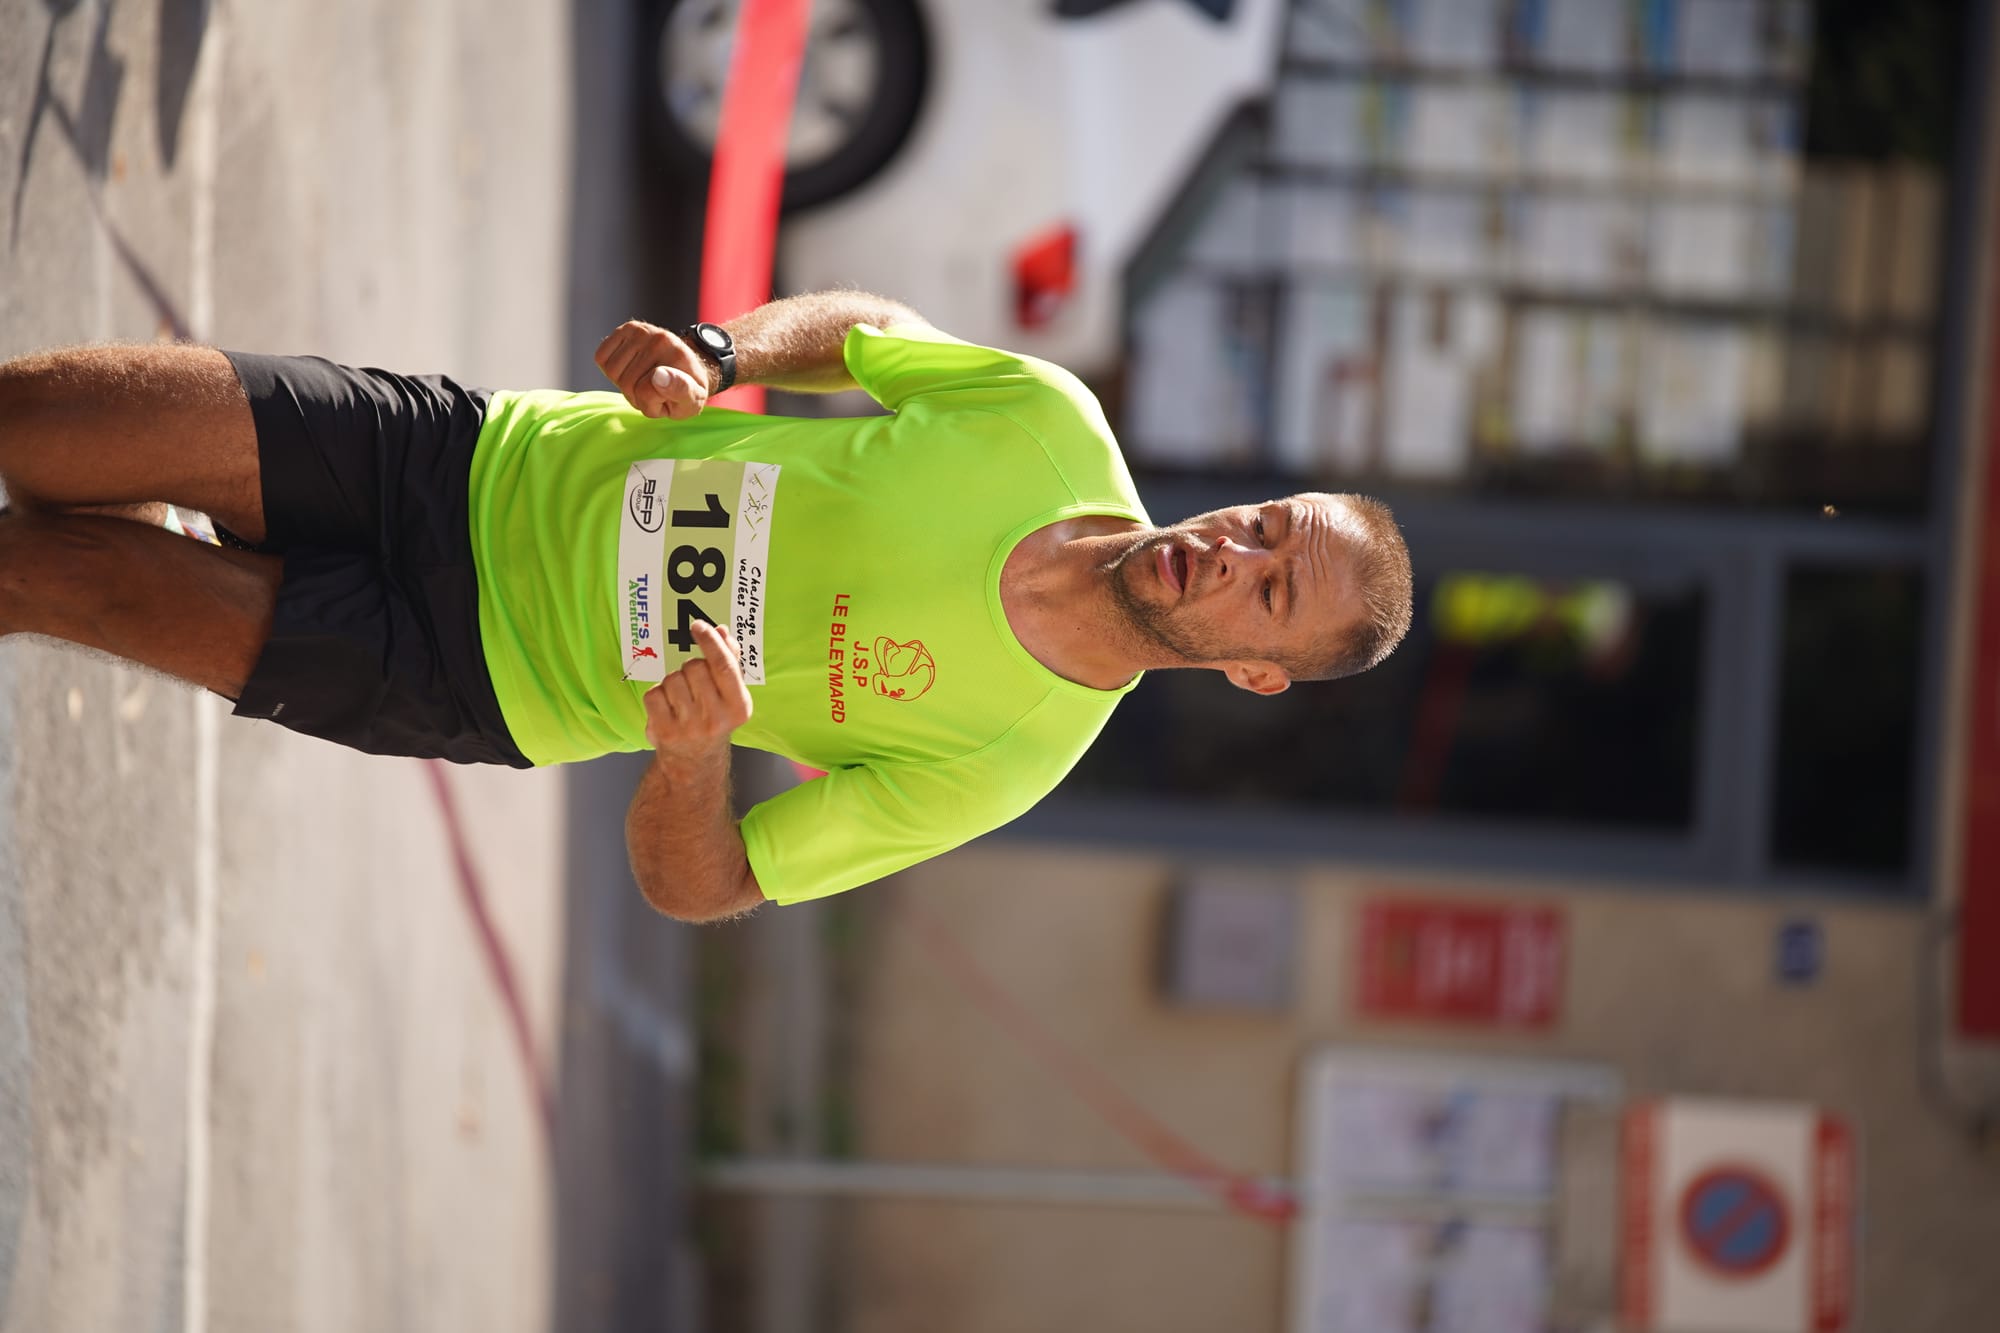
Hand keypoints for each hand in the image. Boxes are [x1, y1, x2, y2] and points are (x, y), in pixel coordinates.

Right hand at [594, 319, 713, 418]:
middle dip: (636, 396)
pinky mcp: (628, 328)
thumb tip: (658, 376)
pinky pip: (601, 357)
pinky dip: (611, 369)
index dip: (652, 406)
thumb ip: (681, 392)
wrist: (688, 366)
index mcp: (678, 357)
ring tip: (643, 381)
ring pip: (612, 372)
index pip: (645, 392)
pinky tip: (629, 368)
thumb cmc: (687, 390)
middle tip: (653, 392)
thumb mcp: (693, 401)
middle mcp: (660, 339)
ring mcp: (642, 331)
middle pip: (626, 384)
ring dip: (623, 384)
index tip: (666, 400)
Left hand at [642, 620, 750, 754]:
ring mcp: (689, 727)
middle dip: (690, 668)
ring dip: (673, 682)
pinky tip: (667, 709)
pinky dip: (657, 696)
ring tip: (681, 700)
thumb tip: (723, 631)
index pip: (723, 666)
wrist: (695, 760)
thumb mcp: (730, 694)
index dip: (710, 642)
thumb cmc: (713, 718)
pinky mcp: (664, 731)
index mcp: (739, 707)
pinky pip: (654, 694)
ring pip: (672, 679)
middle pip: (694, 667)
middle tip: (694, 685)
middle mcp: (716, 719)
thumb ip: (729, 661)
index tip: (698, 625)